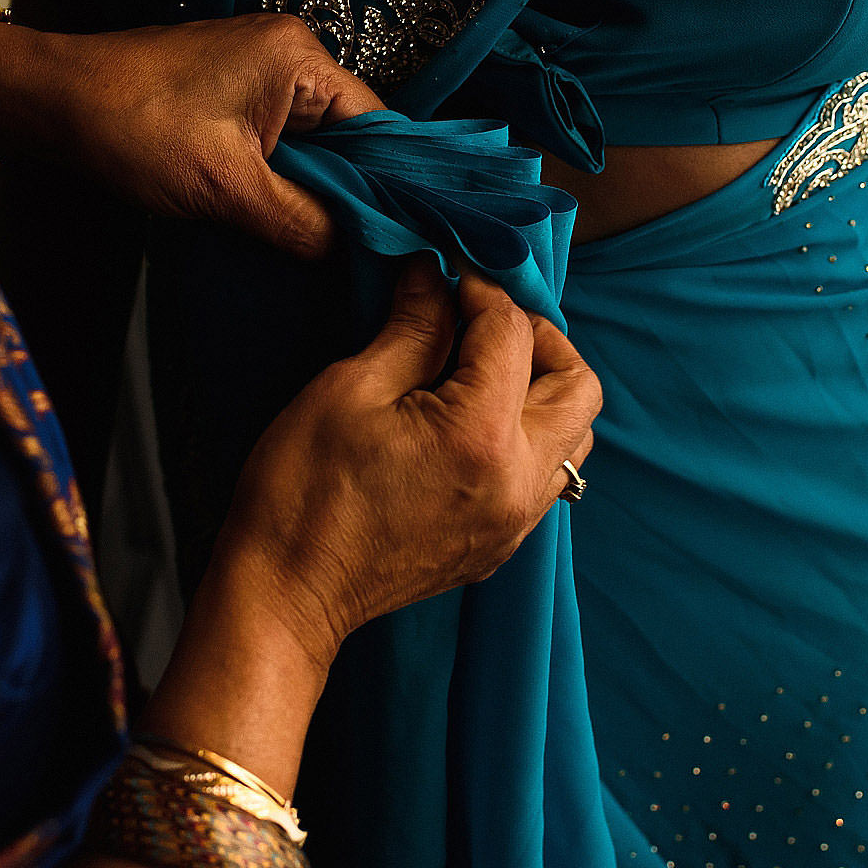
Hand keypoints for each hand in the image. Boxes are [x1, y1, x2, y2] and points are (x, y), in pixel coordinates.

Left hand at [0, 15, 383, 257]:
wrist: (53, 101)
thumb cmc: (131, 126)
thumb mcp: (225, 188)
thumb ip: (299, 221)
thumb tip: (349, 249)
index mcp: (297, 57)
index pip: (376, 124)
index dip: (387, 183)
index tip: (395, 235)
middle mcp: (287, 52)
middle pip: (349, 133)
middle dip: (348, 188)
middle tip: (356, 247)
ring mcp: (257, 68)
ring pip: (313, 142)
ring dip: (310, 186)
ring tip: (314, 235)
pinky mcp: (231, 90)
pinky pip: (279, 138)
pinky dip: (281, 175)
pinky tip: (276, 212)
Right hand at [211, 259, 600, 670]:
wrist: (289, 593)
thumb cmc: (304, 490)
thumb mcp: (350, 389)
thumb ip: (411, 328)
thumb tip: (433, 274)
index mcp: (480, 435)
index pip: (511, 334)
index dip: (477, 290)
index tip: (442, 279)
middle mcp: (518, 481)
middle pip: (578, 385)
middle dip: (538, 338)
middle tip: (480, 322)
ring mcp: (515, 521)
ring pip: (574, 435)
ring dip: (542, 390)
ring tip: (479, 370)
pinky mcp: (500, 544)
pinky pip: (544, 476)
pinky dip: (525, 435)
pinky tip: (467, 422)